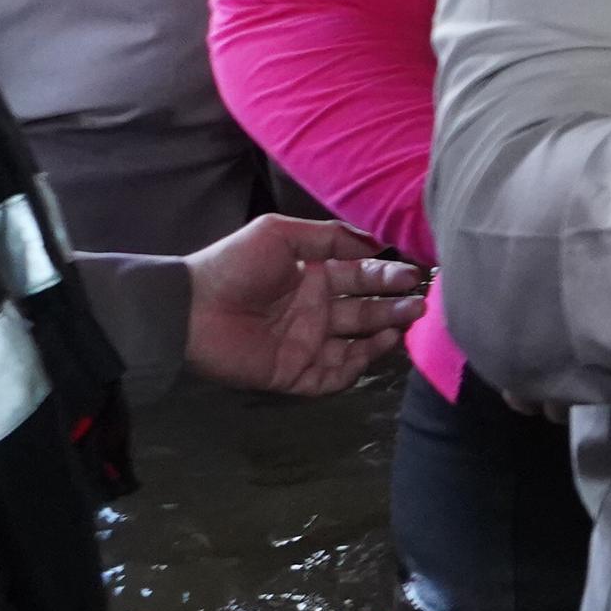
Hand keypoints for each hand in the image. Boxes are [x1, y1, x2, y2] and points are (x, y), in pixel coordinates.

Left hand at [182, 216, 425, 394]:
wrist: (190, 310)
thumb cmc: (233, 266)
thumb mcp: (279, 235)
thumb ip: (328, 236)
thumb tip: (376, 243)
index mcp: (313, 277)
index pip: (361, 275)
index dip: (389, 274)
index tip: (416, 273)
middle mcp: (316, 310)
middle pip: (367, 309)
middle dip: (395, 304)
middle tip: (420, 301)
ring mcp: (307, 343)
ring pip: (358, 343)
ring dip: (385, 332)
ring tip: (406, 321)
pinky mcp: (295, 373)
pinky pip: (335, 375)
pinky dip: (359, 365)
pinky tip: (376, 346)